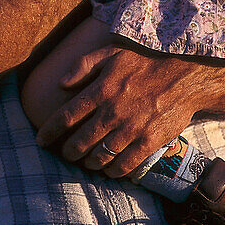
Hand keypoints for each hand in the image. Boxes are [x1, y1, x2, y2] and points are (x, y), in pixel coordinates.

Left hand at [35, 43, 218, 177]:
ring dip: (89, 162)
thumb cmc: (145, 62)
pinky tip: (110, 170)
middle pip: (80, 141)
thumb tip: (60, 83)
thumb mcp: (112, 53)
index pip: (66, 116)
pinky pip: (124, 165)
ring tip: (87, 161)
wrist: (184, 75)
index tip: (41, 140)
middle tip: (65, 154)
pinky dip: (113, 171)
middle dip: (68, 151)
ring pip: (100, 156)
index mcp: (101, 90)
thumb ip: (83, 65)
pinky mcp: (148, 142)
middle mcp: (112, 112)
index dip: (49, 131)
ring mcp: (131, 129)